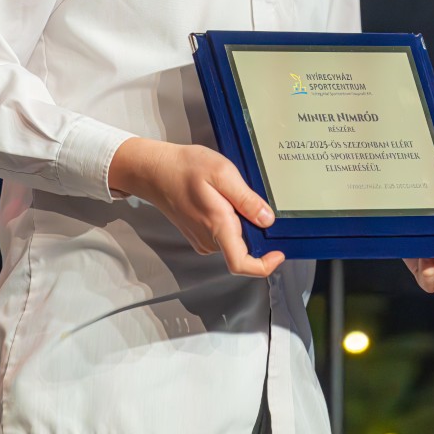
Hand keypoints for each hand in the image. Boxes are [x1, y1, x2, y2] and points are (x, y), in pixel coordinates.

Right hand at [109, 138, 284, 278]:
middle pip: (242, 249)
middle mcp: (208, 239)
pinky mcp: (198, 234)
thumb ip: (246, 199)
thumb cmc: (184, 168)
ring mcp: (201, 239)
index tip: (278, 253)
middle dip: (254, 229)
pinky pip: (222, 234)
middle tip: (251, 199)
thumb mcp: (222, 173)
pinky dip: (229, 221)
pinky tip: (222, 198)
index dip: (263, 266)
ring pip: (233, 239)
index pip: (240, 264)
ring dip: (240, 222)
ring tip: (230, 193)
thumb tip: (267, 219)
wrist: (154, 170)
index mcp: (217, 225)